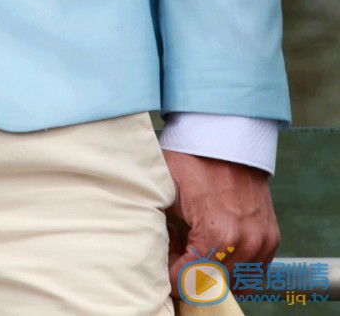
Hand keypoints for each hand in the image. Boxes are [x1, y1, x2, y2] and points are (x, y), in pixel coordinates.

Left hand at [163, 149, 279, 297]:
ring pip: (232, 281)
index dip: (170, 272)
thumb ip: (155, 222)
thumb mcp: (165, 186)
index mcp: (217, 234)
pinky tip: (216, 244)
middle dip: (189, 271)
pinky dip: (233, 266)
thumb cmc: (192, 158)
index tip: (164, 252)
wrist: (227, 136)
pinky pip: (253, 271)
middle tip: (177, 246)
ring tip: (195, 243)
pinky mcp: (270, 238)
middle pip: (210, 283)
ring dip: (212, 270)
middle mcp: (245, 243)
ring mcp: (261, 242)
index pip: (188, 280)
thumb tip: (149, 250)